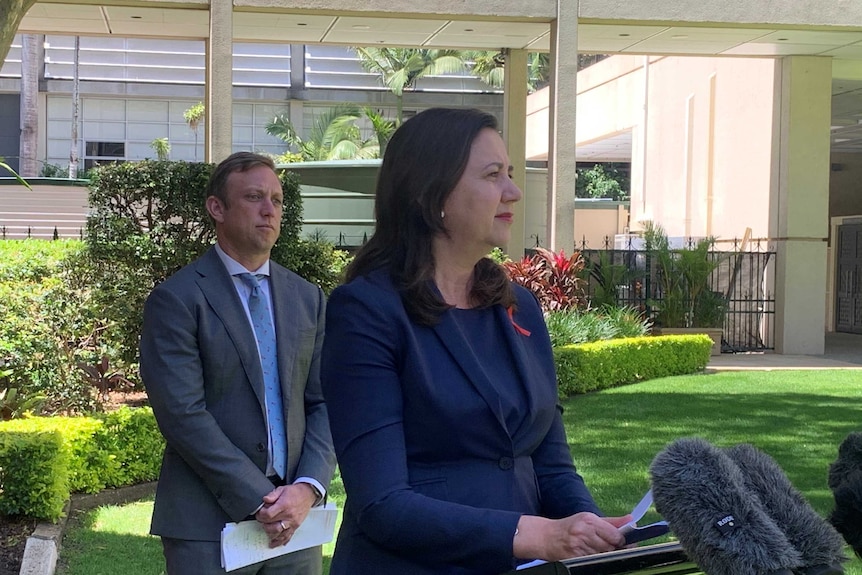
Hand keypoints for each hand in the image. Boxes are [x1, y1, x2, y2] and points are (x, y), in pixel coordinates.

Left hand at [255, 483, 316, 547]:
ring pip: (279, 534)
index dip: (261, 515)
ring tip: (266, 530)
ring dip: (270, 534)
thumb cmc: (294, 492)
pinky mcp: (295, 526)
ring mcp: (292, 523)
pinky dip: (280, 541)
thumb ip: (272, 495)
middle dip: (264, 524)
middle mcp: (288, 516)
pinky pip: (288, 537)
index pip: (268, 515)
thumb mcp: (282, 489)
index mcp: (284, 505)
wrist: (307, 495)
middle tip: (262, 520)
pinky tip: (274, 543)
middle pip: (272, 526)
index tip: (259, 513)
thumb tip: (264, 500)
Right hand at [514, 513, 631, 561]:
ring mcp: (579, 547)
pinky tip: (587, 555)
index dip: (621, 540)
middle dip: (612, 549)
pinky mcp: (574, 559)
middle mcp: (584, 532)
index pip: (616, 535)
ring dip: (602, 555)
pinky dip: (592, 560)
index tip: (620, 541)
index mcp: (589, 520)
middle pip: (611, 547)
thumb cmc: (569, 527)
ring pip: (602, 556)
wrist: (546, 537)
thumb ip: (611, 522)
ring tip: (593, 549)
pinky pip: (591, 562)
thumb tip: (631, 520)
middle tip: (605, 546)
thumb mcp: (588, 519)